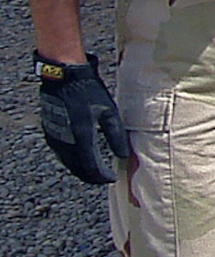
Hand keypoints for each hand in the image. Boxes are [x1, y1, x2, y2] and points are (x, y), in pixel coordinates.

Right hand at [36, 54, 129, 185]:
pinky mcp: (50, 133)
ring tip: (94, 171)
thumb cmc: (88, 92)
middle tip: (104, 178)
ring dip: (81, 170)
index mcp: (81, 137)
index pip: (91, 167)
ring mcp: (55, 138)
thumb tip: (123, 155)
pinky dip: (72, 161)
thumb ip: (116, 135)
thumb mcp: (108, 112)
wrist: (63, 78)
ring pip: (68, 163)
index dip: (102, 176)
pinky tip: (80, 158)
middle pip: (78, 169)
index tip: (112, 178)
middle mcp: (65, 141)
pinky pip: (61, 154)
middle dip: (92, 177)